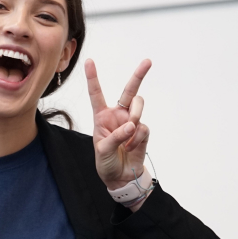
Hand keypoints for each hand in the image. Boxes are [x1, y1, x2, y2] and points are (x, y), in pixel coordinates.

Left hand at [86, 58, 151, 189]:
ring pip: (139, 106)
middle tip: (147, 62)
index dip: (93, 78)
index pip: (97, 94)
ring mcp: (131, 122)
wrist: (121, 177)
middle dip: (139, 75)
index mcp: (102, 116)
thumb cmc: (106, 163)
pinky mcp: (142, 131)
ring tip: (130, 131)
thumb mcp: (103, 150)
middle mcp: (118, 115)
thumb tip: (133, 125)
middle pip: (129, 90)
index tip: (89, 61)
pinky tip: (131, 147)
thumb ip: (116, 136)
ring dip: (135, 115)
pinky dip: (137, 138)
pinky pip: (143, 127)